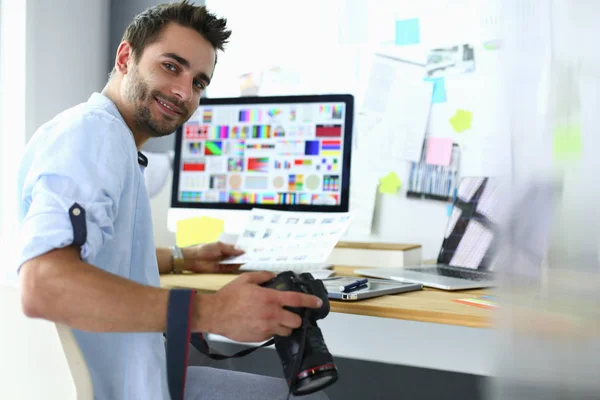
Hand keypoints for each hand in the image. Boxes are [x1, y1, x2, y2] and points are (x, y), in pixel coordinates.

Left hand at [182, 242, 243, 273]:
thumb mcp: (219, 247)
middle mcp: (223, 254)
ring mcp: (221, 262)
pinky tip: (239, 265)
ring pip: (232, 262)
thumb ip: (230, 249)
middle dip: (241, 256)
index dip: (241, 249)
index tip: (249, 251)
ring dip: (238, 262)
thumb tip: (241, 251)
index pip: (234, 248)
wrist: (193, 259)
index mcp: (223, 247)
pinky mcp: (219, 269)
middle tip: (250, 257)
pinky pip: (228, 268)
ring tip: (246, 261)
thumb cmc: (205, 249)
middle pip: (234, 256)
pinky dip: (234, 267)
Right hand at [194, 271, 323, 342]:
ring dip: (285, 326)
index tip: (318, 303)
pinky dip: (271, 331)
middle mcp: (271, 314)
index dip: (310, 302)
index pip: (296, 300)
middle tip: (288, 314)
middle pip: (296, 321)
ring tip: (276, 321)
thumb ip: (262, 276)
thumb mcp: (245, 280)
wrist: (215, 314)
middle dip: (295, 318)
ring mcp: (266, 328)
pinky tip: (262, 325)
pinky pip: (272, 336)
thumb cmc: (229, 297)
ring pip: (286, 331)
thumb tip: (272, 275)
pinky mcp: (259, 338)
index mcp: (270, 298)